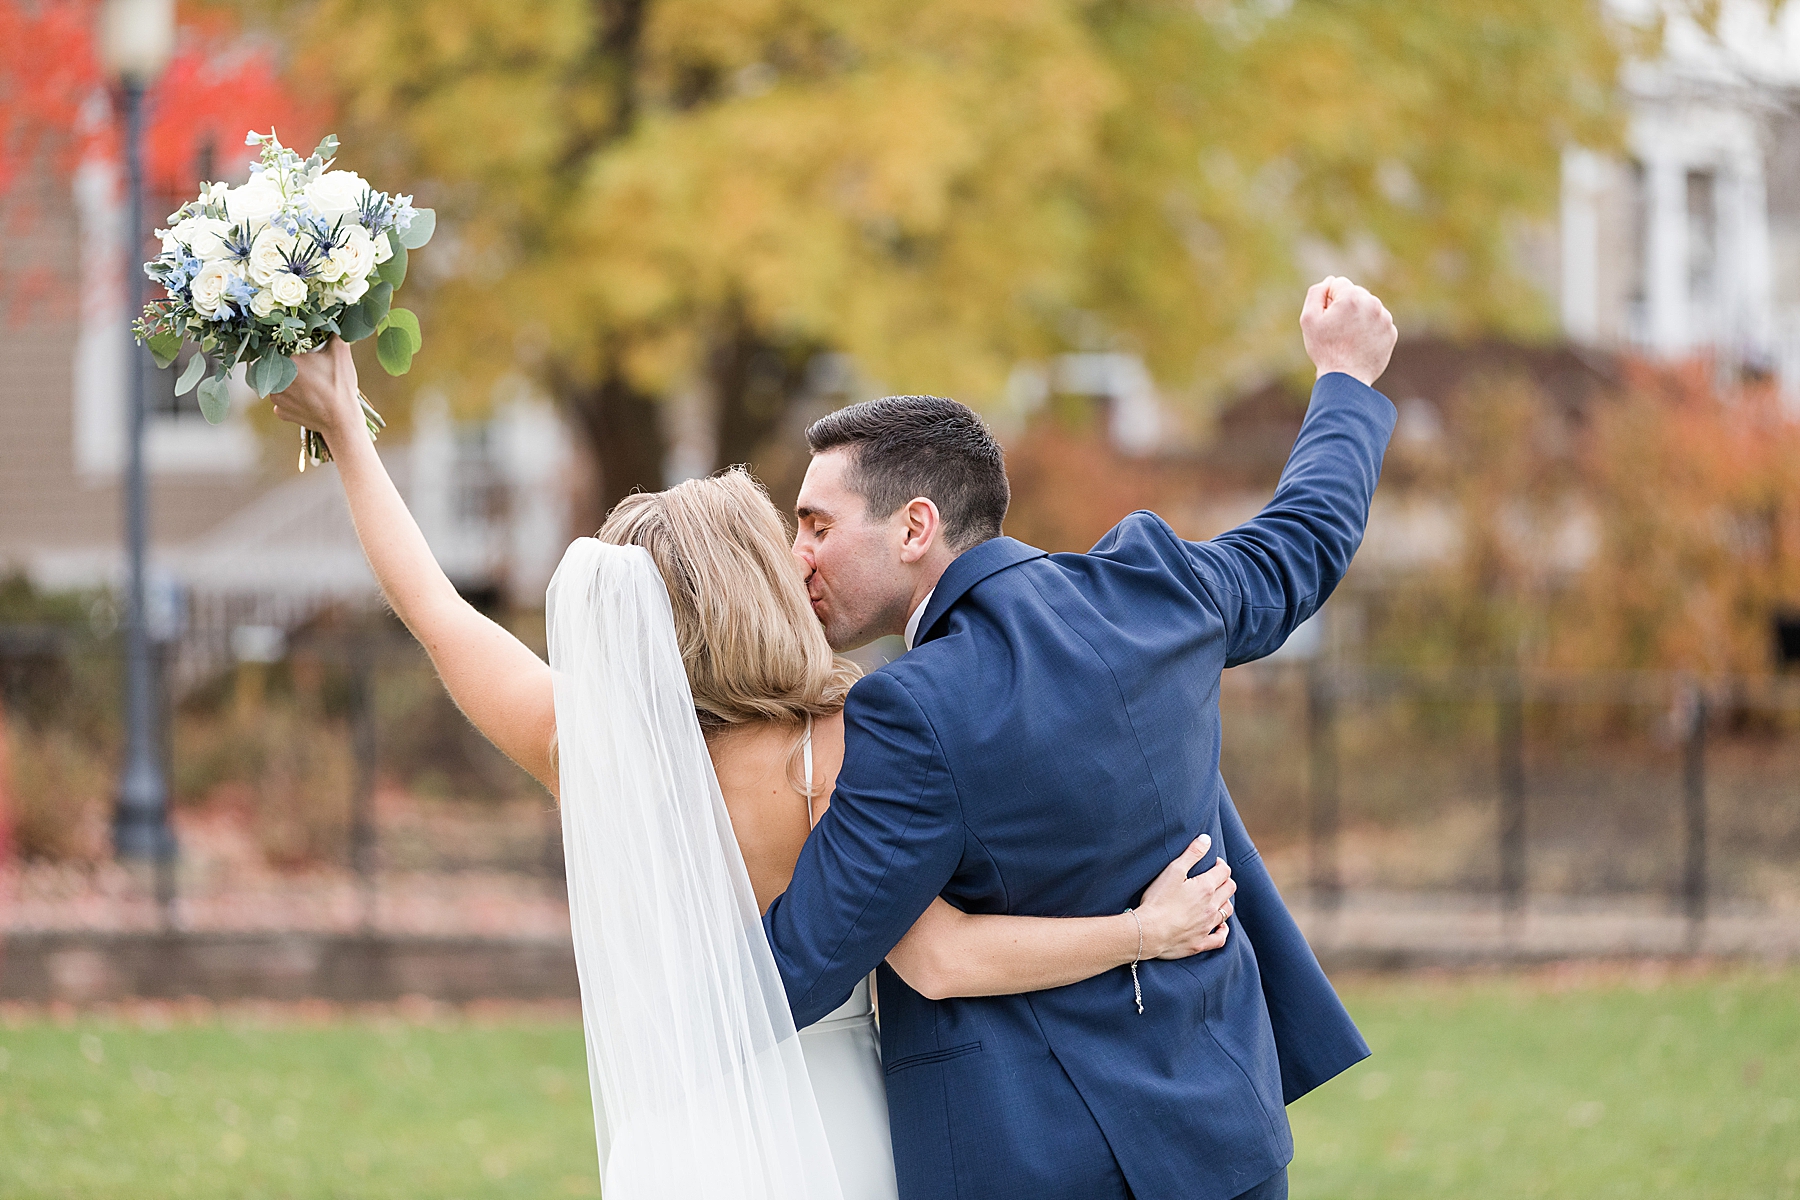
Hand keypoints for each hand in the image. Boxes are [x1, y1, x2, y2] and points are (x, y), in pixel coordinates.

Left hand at [272, 337, 361, 445]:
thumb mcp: (341, 353)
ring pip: (277, 383)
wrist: (342, 420)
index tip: (301, 353)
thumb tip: (330, 320)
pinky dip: (291, 399)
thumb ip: (333, 333)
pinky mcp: (280, 411)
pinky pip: (281, 400)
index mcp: (289, 360)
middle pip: (276, 364)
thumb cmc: (341, 386)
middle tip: (306, 370)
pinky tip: (305, 400)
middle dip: (288, 365)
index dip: (289, 347)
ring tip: (308, 386)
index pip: (280, 346)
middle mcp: (276, 378)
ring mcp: (276, 397)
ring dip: (288, 382)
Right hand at [1135, 834, 1235, 959]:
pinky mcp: (1200, 942)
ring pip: (1227, 911)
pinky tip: (1220, 927)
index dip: (1219, 864)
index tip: (1212, 863)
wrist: (1149, 932)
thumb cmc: (1158, 900)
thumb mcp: (1173, 870)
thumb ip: (1192, 853)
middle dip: (1224, 881)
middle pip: (1230, 889)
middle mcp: (1211, 907)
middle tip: (1214, 879)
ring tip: (1215, 899)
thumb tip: (1207, 839)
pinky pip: (1220, 938)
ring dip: (1224, 902)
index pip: (1224, 871)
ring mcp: (1207, 926)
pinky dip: (1222, 931)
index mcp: (1206, 888)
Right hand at [1300, 276, 1397, 386]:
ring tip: (1349, 339)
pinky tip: (1359, 344)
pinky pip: (1377, 323)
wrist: (1347, 378)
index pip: (1338, 284)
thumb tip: (1329, 281)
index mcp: (1352, 297)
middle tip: (1337, 331)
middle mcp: (1372, 303)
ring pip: (1368, 308)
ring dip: (1358, 317)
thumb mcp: (1309, 319)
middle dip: (1345, 307)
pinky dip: (1369, 330)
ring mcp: (1384, 318)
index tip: (1327, 319)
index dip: (1328, 301)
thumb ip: (1316, 293)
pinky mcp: (1391, 332)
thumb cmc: (1325, 349)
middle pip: (1355, 294)